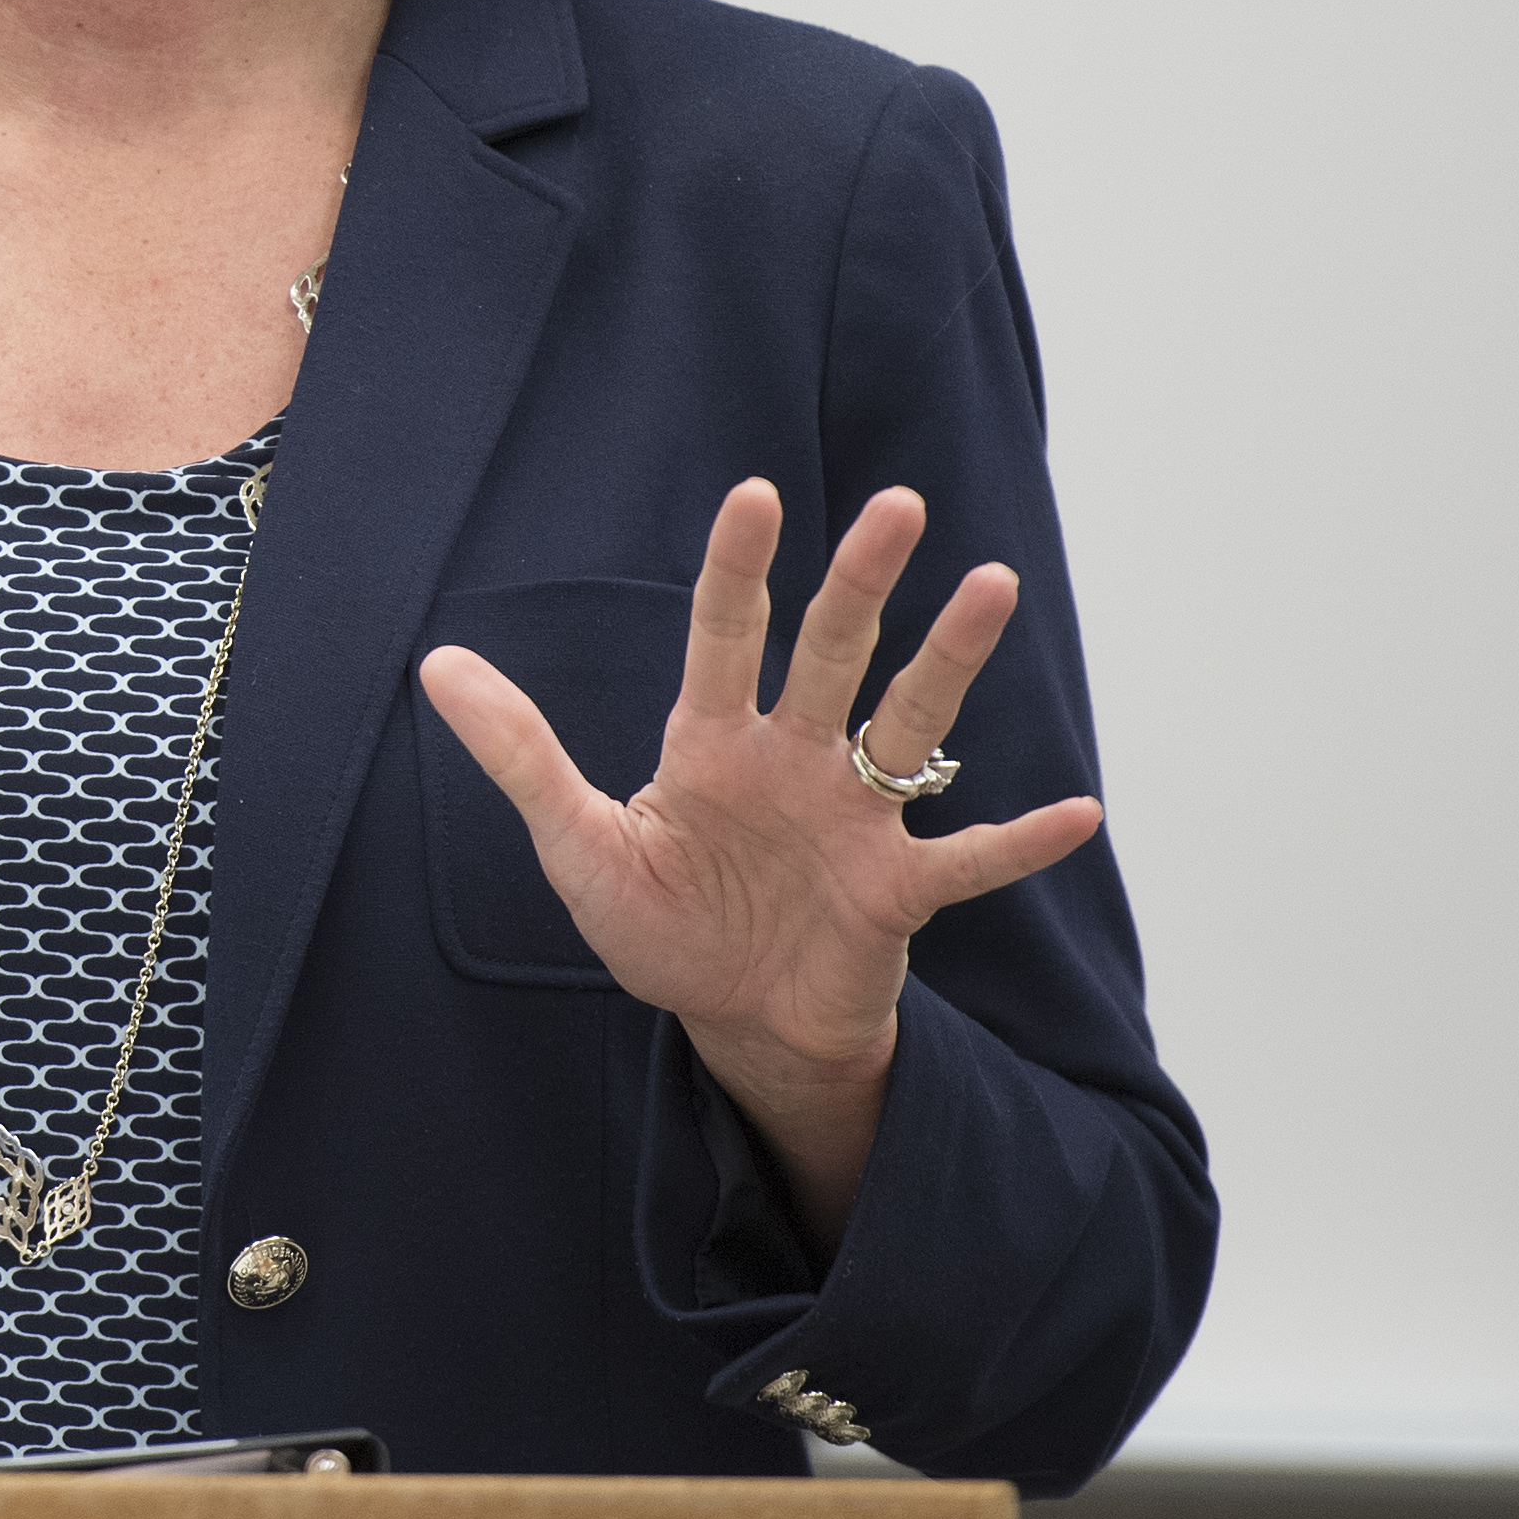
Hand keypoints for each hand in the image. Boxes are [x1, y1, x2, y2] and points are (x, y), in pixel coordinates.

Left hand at [417, 481, 1101, 1248]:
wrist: (734, 1023)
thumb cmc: (663, 925)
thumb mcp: (576, 844)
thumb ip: (519, 754)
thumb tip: (436, 665)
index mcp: (716, 741)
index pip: (728, 633)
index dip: (741, 568)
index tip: (753, 495)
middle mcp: (796, 761)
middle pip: (835, 652)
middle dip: (862, 580)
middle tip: (897, 504)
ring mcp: (854, 821)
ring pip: (910, 725)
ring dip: (951, 660)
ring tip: (991, 584)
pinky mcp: (896, 893)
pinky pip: (968, 859)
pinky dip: (1021, 839)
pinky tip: (1081, 812)